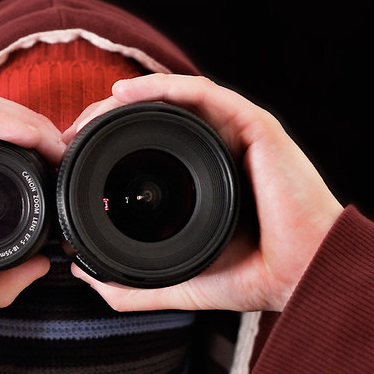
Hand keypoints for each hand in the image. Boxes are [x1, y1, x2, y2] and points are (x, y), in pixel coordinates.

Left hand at [63, 74, 343, 312]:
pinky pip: (204, 93)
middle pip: (155, 117)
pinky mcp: (256, 126)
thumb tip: (84, 275)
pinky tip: (125, 94)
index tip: (71, 157)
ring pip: (174, 98)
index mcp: (201, 176)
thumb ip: (132, 286)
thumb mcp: (177, 281)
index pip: (147, 146)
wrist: (303, 277)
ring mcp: (236, 135)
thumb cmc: (253, 278)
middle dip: (107, 119)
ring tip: (90, 114)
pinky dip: (164, 87)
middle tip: (70, 135)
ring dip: (129, 99)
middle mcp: (217, 149)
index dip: (105, 145)